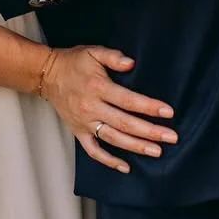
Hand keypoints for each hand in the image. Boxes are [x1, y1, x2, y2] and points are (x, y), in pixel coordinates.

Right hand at [38, 46, 176, 174]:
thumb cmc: (74, 62)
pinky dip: (109, 161)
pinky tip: (126, 167)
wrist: (46, 75)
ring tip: (156, 151)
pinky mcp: (78, 132)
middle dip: (150, 132)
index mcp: (98, 87)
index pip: (128, 100)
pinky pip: (93, 151)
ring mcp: (84, 122)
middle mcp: (92, 108)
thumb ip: (113, 57)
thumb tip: (131, 63)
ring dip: (136, 147)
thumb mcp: (93, 52)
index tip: (168, 113)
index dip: (149, 107)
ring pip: (113, 139)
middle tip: (171, 137)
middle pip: (124, 123)